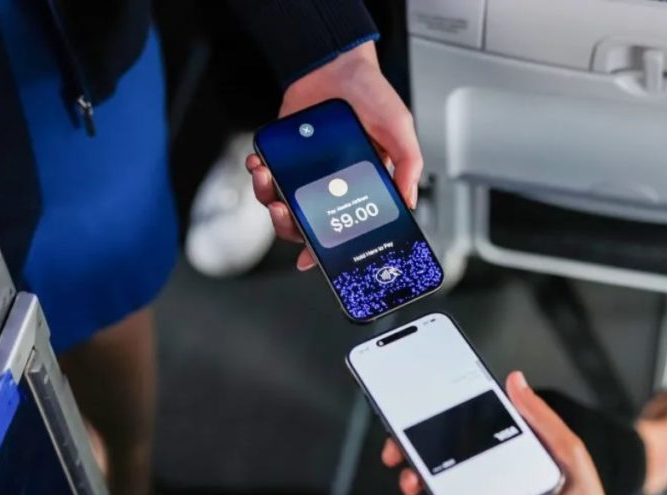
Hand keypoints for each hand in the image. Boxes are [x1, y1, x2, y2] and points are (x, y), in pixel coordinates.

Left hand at [246, 41, 422, 270]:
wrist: (337, 64)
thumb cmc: (371, 95)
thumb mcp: (400, 131)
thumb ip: (407, 166)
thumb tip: (407, 200)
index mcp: (361, 187)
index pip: (345, 227)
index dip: (329, 248)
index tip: (314, 260)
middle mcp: (332, 185)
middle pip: (307, 223)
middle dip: (291, 227)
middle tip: (287, 216)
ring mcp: (306, 172)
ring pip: (282, 203)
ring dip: (269, 200)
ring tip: (269, 184)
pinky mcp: (285, 156)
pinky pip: (267, 176)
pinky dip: (259, 175)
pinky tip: (261, 165)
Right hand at [381, 371, 637, 494]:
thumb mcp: (567, 450)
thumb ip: (539, 417)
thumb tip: (517, 381)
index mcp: (509, 445)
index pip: (469, 425)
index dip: (440, 417)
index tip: (418, 411)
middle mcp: (492, 469)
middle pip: (443, 453)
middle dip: (413, 449)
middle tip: (399, 450)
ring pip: (439, 485)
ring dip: (419, 481)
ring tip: (415, 482)